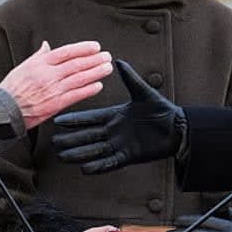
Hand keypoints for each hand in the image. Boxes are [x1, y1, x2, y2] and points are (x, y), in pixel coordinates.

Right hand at [0, 41, 112, 129]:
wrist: (3, 109)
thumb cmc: (12, 88)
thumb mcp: (23, 66)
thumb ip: (38, 56)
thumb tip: (46, 45)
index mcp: (41, 63)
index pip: (66, 52)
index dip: (83, 48)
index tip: (95, 47)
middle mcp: (48, 74)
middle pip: (76, 64)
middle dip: (94, 59)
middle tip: (107, 56)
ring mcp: (53, 89)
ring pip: (79, 78)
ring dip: (96, 72)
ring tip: (107, 68)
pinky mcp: (55, 104)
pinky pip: (76, 95)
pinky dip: (88, 90)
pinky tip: (98, 86)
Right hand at [51, 60, 186, 173]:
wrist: (178, 128)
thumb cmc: (162, 110)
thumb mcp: (144, 92)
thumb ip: (130, 78)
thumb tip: (118, 62)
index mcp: (115, 115)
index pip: (89, 118)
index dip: (74, 120)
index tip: (58, 122)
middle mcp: (114, 131)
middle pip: (87, 136)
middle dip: (70, 139)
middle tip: (54, 143)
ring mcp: (120, 145)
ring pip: (94, 150)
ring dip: (79, 154)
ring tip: (63, 157)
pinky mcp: (129, 156)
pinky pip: (110, 162)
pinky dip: (98, 166)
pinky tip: (84, 169)